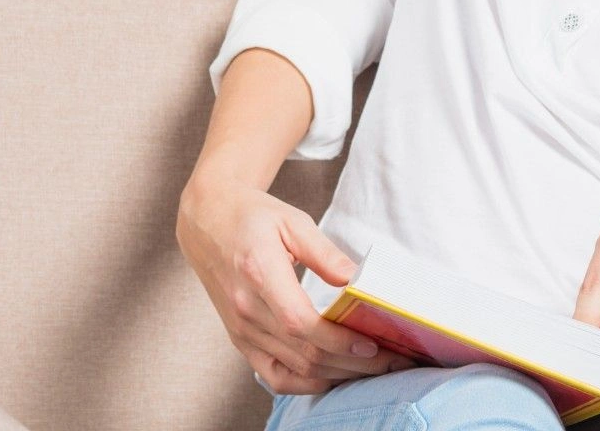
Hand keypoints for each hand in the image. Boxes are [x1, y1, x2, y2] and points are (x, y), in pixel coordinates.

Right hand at [175, 176, 402, 394]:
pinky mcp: (240, 341)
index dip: (337, 340)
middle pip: (302, 352)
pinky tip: (335, 375)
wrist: (208, 223)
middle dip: (352, 363)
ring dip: (337, 375)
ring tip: (374, 369)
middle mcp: (246, 309)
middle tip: (392, 361)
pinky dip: (307, 383)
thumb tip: (356, 280)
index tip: (373, 343)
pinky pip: (274, 376)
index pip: (299, 322)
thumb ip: (324, 252)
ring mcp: (240, 331)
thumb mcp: (292, 220)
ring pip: (293, 369)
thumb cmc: (253, 217)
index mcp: (258, 273)